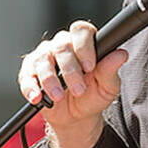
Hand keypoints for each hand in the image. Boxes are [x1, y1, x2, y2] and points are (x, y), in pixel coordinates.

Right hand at [18, 21, 127, 147]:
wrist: (76, 116)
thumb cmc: (92, 96)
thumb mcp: (107, 86)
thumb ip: (111, 70)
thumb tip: (121, 54)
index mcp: (83, 43)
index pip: (81, 31)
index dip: (84, 47)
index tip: (90, 66)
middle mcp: (62, 45)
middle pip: (62, 46)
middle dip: (70, 69)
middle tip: (79, 89)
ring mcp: (44, 57)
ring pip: (43, 59)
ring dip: (50, 80)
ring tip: (58, 97)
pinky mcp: (29, 72)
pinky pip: (27, 75)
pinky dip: (31, 87)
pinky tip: (38, 97)